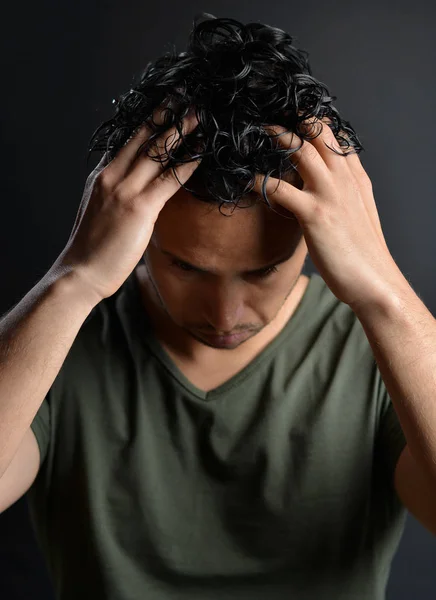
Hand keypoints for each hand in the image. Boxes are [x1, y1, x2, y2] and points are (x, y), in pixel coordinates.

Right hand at [51, 109, 199, 301]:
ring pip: (157, 151)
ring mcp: (124, 189)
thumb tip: (142, 192)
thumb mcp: (101, 210)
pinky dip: (187, 163)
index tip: (165, 107)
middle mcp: (111, 175)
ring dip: (181, 131)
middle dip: (165, 115)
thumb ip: (119, 194)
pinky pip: (169, 179)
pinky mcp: (139, 207)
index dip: (148, 121)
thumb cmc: (93, 247)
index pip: (127, 141)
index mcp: (102, 175)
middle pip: (142, 136)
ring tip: (200, 115)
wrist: (81, 271)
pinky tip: (203, 153)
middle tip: (185, 96)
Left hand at [253, 118, 402, 309]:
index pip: (336, 136)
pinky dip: (259, 181)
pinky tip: (244, 179)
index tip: (292, 114)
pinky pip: (279, 188)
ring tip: (253, 130)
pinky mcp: (314, 213)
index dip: (313, 121)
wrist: (374, 281)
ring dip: (275, 136)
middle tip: (267, 112)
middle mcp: (344, 178)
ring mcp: (329, 193)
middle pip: (319, 132)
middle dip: (294, 117)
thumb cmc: (363, 252)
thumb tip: (324, 185)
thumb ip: (345, 192)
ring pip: (300, 150)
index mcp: (355, 177)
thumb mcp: (360, 212)